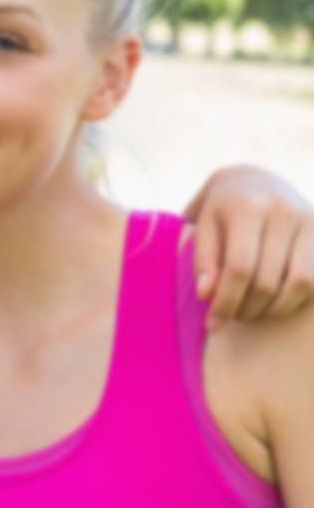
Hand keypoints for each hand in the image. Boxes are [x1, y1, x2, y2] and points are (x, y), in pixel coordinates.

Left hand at [184, 166, 313, 331]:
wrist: (256, 182)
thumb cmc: (223, 213)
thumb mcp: (204, 228)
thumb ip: (204, 261)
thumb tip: (206, 294)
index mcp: (249, 206)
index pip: (240, 268)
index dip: (226, 303)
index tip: (213, 324)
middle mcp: (284, 210)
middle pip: (267, 281)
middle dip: (246, 309)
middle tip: (232, 314)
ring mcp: (309, 221)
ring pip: (298, 284)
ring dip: (272, 309)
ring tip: (252, 309)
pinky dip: (296, 299)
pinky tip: (276, 300)